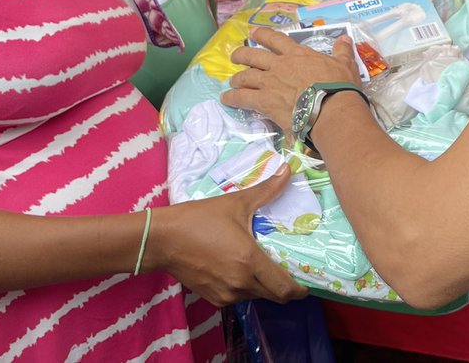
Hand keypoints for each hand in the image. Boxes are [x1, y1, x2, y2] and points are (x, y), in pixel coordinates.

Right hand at [158, 166, 306, 304]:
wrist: (162, 239)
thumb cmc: (199, 218)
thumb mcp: (236, 202)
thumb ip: (266, 190)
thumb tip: (288, 170)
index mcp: (249, 261)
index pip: (284, 289)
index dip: (299, 290)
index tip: (306, 284)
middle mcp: (240, 283)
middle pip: (273, 296)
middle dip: (284, 287)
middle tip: (288, 270)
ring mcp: (226, 294)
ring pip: (256, 296)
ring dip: (263, 286)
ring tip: (262, 264)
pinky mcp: (213, 298)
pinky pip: (238, 297)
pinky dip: (244, 287)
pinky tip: (240, 268)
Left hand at [223, 27, 360, 132]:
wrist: (331, 109)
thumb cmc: (339, 86)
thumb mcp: (345, 64)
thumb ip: (342, 51)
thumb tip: (345, 39)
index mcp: (297, 54)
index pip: (276, 39)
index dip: (263, 34)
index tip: (253, 32)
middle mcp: (280, 65)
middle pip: (253, 55)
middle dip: (242, 54)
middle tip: (235, 56)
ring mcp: (270, 82)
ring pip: (245, 76)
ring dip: (237, 78)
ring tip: (232, 81)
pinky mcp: (264, 101)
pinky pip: (242, 98)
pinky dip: (232, 98)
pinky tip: (226, 99)